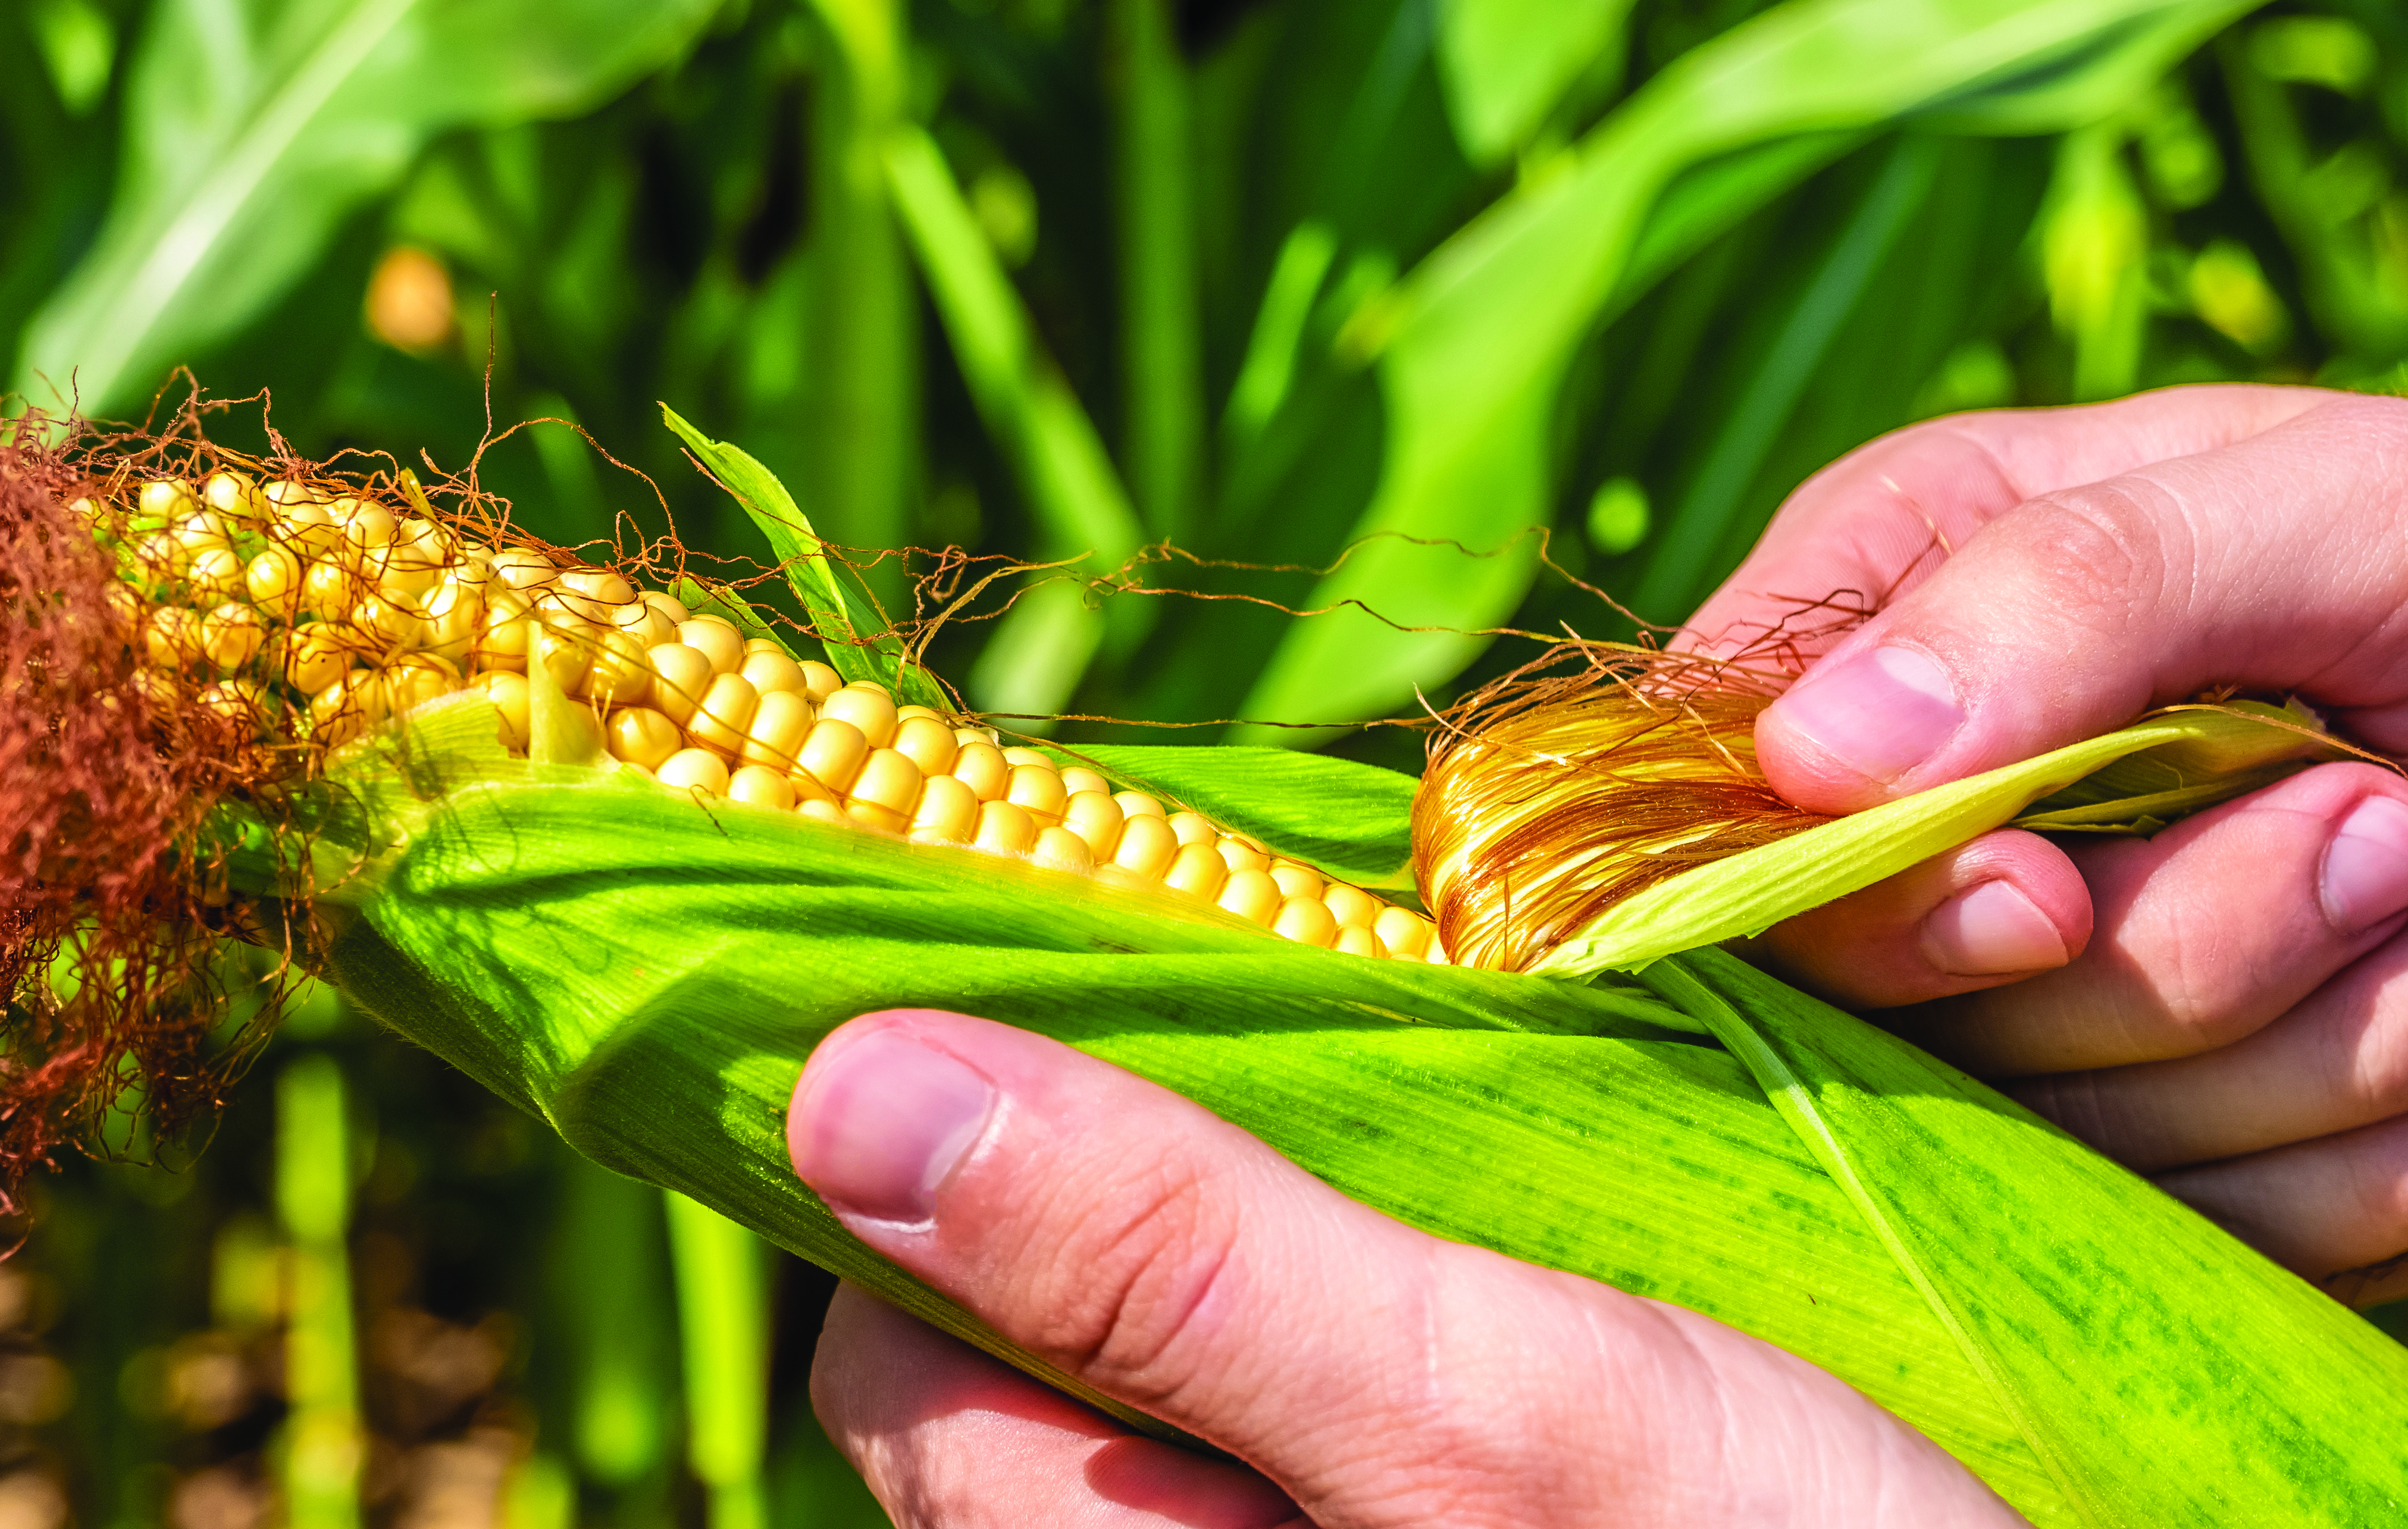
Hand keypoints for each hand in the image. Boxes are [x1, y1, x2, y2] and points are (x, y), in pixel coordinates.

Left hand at [791, 1009, 2027, 1527]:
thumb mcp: (1486, 1413)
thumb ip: (1169, 1262)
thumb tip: (839, 1086)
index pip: (895, 1357)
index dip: (963, 1157)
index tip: (1118, 993)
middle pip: (1058, 1342)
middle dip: (1167, 1162)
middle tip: (1355, 1030)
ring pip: (1222, 1351)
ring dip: (1316, 1201)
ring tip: (1480, 1103)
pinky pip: (1371, 1383)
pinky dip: (1433, 1276)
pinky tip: (1568, 1216)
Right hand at [1700, 385, 2407, 1281]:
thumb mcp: (2376, 506)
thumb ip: (2091, 587)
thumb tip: (1818, 761)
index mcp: (1908, 596)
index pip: (1742, 807)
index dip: (1875, 900)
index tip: (2053, 896)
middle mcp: (1940, 808)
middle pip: (1922, 1005)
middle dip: (2200, 946)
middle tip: (2398, 826)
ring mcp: (2050, 997)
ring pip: (2077, 1142)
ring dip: (2346, 1049)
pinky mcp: (2168, 1140)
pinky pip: (2217, 1238)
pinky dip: (2401, 1157)